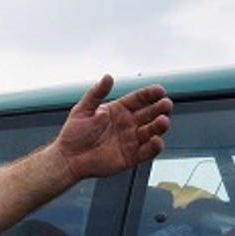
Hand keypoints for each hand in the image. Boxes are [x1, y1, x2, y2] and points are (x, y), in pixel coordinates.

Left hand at [54, 75, 172, 179]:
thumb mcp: (83, 110)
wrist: (68, 158)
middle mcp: (128, 124)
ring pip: (152, 131)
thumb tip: (108, 77)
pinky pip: (148, 151)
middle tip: (166, 104)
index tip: (160, 90)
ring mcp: (131, 140)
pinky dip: (155, 146)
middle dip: (160, 108)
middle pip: (150, 113)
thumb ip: (96, 94)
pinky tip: (156, 140)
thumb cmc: (73, 133)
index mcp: (119, 110)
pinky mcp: (132, 157)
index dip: (150, 94)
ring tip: (162, 121)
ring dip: (160, 125)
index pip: (139, 99)